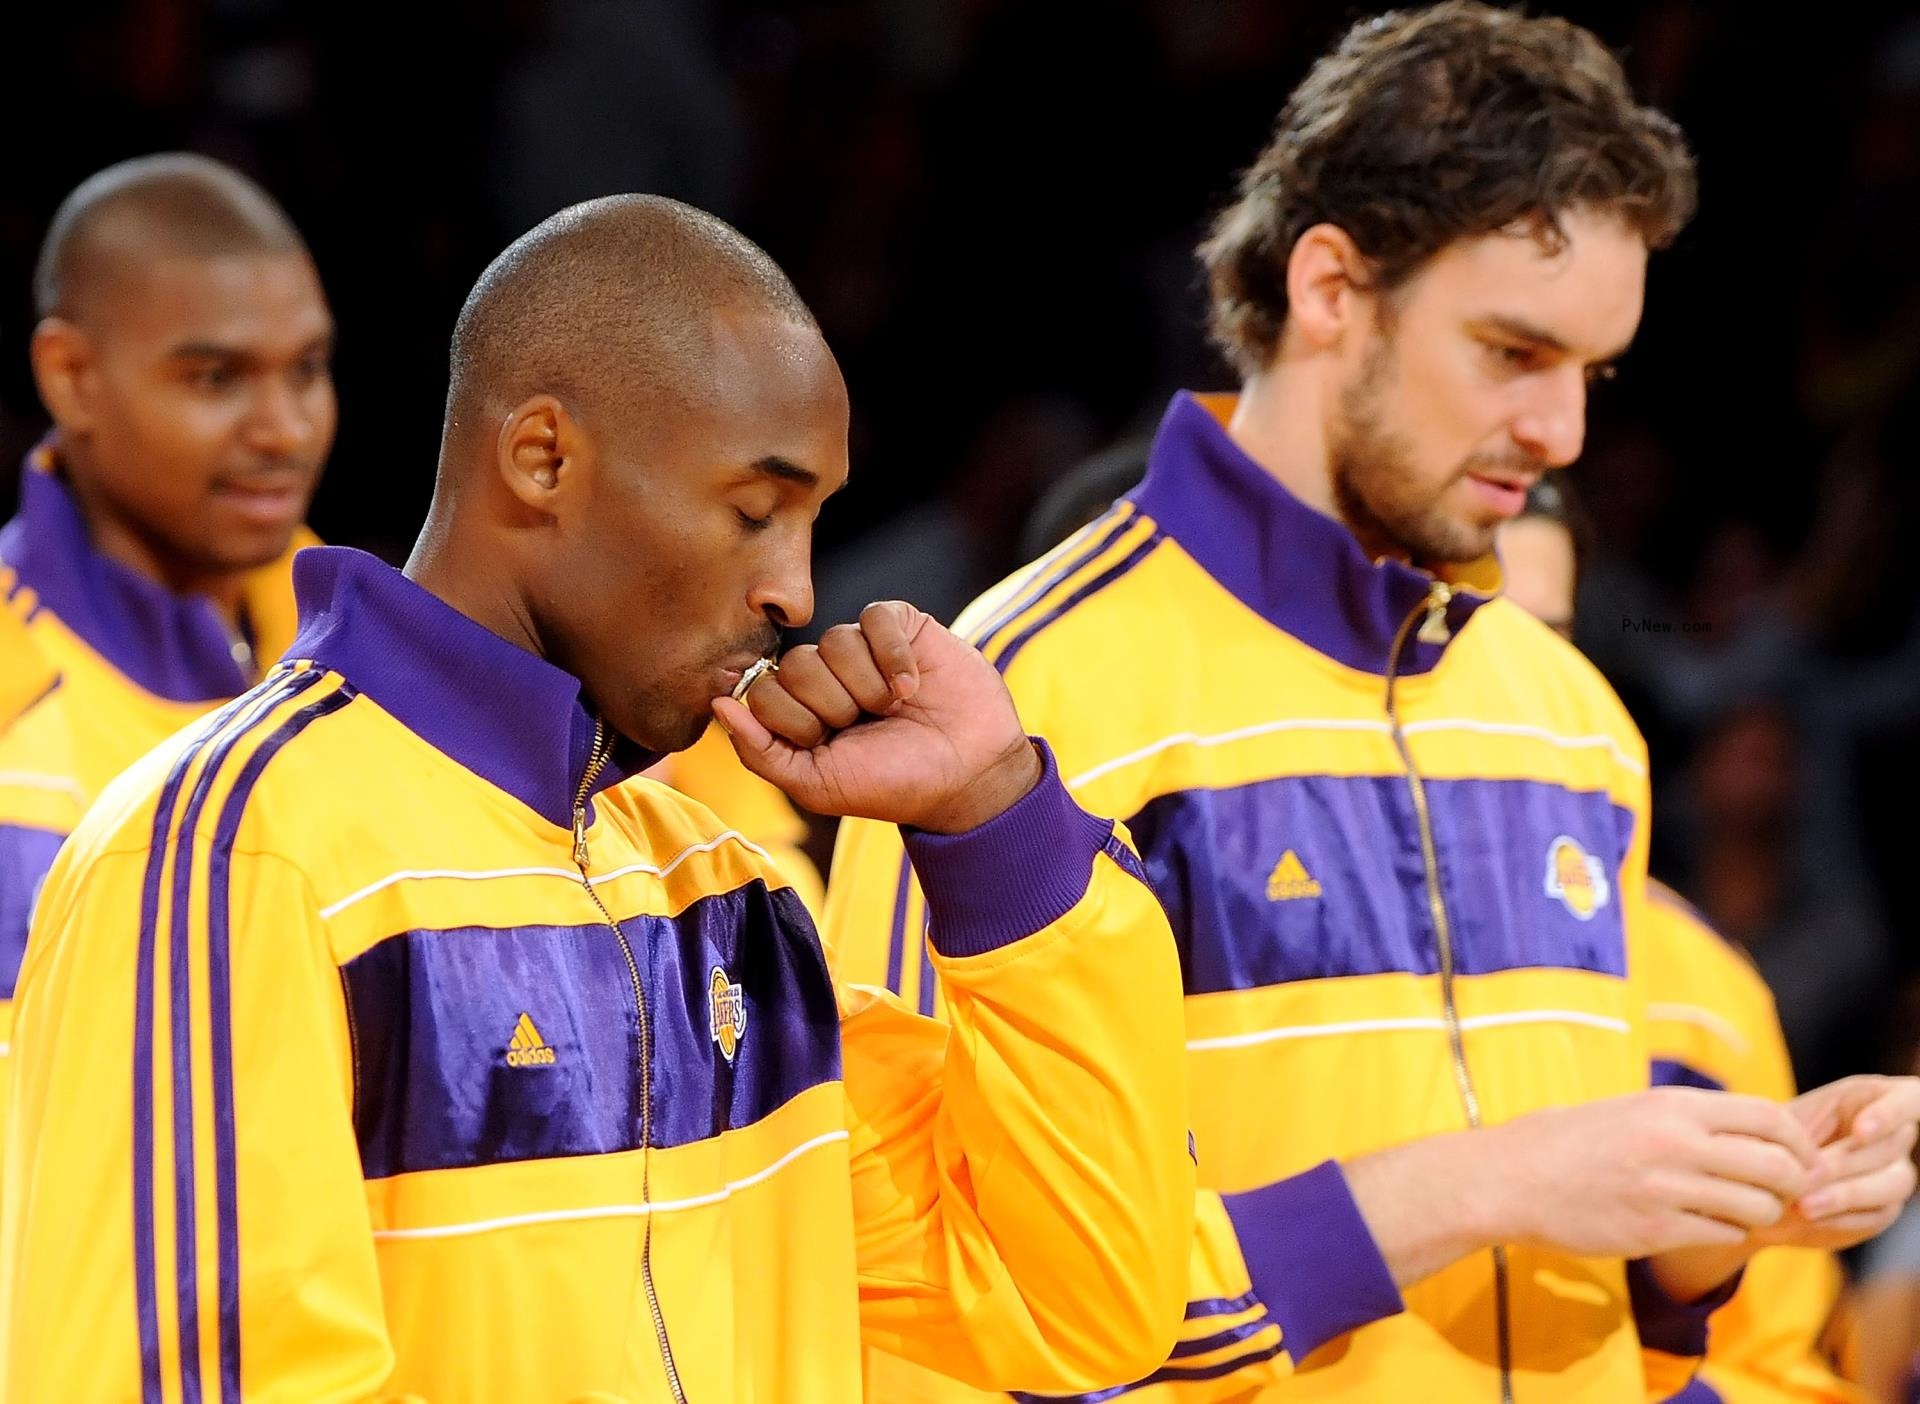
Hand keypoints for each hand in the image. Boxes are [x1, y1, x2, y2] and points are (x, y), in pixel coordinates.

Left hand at [711, 601, 1041, 832]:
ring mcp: (863, 648)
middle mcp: (826, 675)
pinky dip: (894, 656)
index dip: (795, 720)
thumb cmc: (892, 785)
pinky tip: (913, 685)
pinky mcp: (902, 627)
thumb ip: (760, 751)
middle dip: (834, 706)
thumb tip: (718, 704)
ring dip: (868, 686)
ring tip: (895, 709)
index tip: (829, 743)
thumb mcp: (816, 784)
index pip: (762, 690)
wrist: (967, 777)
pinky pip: (875, 618)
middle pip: (797, 664)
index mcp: (799, 710)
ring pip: (836, 641)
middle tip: (866, 726)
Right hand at [1488, 1087, 1823, 1258]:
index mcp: (1671, 1105)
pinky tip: (1703, 1226)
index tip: (1799, 1158)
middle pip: (1777, 1166)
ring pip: (1757, 1207)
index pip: (1770, 1116)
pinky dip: (1724, 1233)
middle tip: (1782, 1193)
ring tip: (1739, 1211)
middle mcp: (1676, 1143)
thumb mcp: (1626, 1108)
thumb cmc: (1562, 1141)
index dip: (1799, 1141)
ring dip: (1759, 1213)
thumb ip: (1682, 1117)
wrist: (1508, 1179)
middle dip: (1792, 1184)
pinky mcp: (1655, 1231)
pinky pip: (1722, 1235)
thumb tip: (1741, 1128)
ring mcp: (1667, 1190)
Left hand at [1762, 1075, 1919, 1251]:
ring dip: (1845, 1196)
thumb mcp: (1782, 1120)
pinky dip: (1841, 1218)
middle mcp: (1895, 1135)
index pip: (1908, 1099)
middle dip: (1844, 1165)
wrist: (1768, 1172)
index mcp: (1873, 1098)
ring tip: (1803, 1205)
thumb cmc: (1778, 1133)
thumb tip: (1803, 1160)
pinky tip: (1811, 1219)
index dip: (1889, 1114)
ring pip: (1890, 1185)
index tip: (1860, 1132)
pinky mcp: (1884, 1208)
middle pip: (1889, 1149)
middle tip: (1804, 1178)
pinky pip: (1875, 1216)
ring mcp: (1895, 1173)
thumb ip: (1798, 1129)